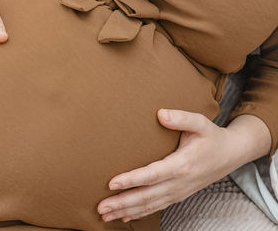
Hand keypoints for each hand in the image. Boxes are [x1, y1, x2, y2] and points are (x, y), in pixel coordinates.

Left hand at [97, 109, 271, 222]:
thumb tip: (160, 114)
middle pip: (146, 196)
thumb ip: (181, 118)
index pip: (151, 175)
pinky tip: (124, 216)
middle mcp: (179, 183)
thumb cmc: (212, 137)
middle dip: (122, 202)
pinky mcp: (178, 195)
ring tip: (105, 215)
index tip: (111, 184)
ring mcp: (178, 192)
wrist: (231, 154)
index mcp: (182, 165)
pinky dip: (139, 213)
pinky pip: (156, 207)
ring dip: (126, 210)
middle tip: (100, 207)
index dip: (131, 180)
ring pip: (149, 205)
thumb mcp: (200, 123)